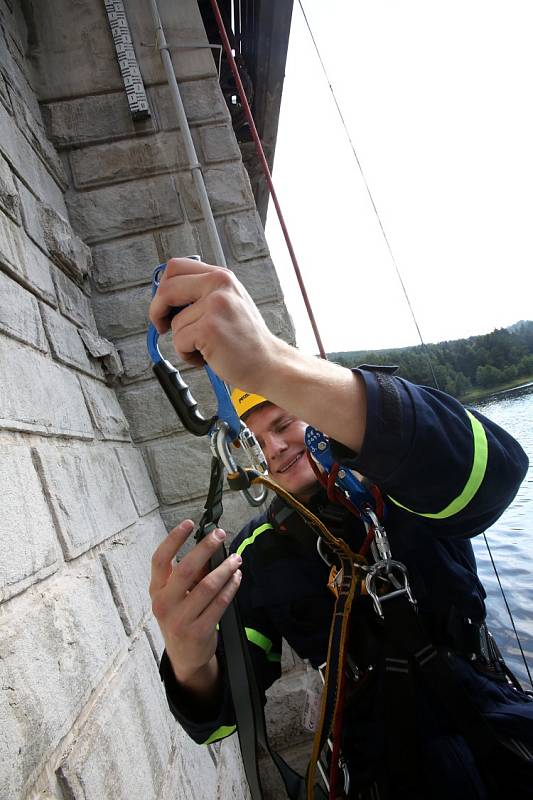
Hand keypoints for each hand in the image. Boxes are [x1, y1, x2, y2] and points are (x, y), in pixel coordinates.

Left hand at [148, 257, 279, 390]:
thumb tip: (164, 296)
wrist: (268, 363)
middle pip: (166, 289)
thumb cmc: (247, 339)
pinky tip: (207, 356)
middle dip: (157, 311)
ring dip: (183, 341)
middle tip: (163, 326)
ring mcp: (215, 305)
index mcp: (221, 276)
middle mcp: (219, 285)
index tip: (165, 304)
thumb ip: (201, 293)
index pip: (176, 267)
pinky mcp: (210, 328)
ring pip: (175, 323)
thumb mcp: (228, 303)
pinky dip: (187, 355)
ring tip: (206, 347)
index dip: (163, 287)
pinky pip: (179, 341)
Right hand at [149, 519, 241, 685]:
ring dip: (225, 569)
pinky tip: (237, 578)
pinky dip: (231, 588)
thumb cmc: (180, 617)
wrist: (184, 657)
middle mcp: (164, 604)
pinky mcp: (199, 631)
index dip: (173, 539)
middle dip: (206, 548)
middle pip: (186, 569)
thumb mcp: (176, 596)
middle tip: (220, 534)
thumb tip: (208, 547)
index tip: (188, 523)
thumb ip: (188, 574)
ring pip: (207, 586)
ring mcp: (180, 619)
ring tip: (236, 559)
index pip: (160, 559)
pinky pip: (220, 604)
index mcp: (156, 590)